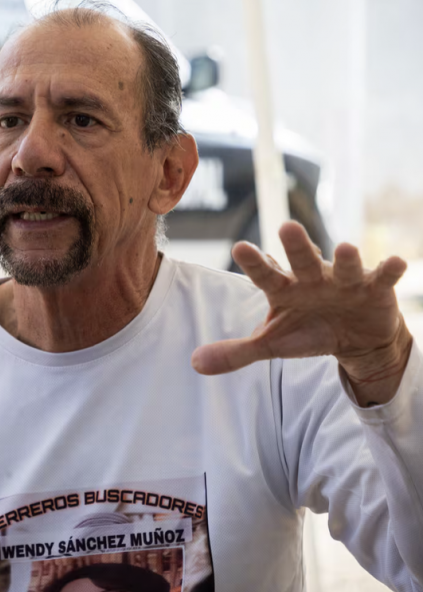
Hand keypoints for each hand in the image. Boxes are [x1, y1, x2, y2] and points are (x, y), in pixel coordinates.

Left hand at [191, 221, 413, 404]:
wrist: (353, 337)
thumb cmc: (306, 330)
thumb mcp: (271, 343)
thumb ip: (235, 352)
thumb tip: (195, 364)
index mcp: (284, 288)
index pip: (265, 275)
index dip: (253, 263)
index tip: (238, 248)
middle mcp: (312, 278)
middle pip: (302, 261)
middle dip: (296, 246)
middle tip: (286, 227)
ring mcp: (344, 281)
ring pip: (344, 267)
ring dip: (346, 259)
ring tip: (345, 248)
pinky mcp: (375, 289)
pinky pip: (383, 278)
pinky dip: (389, 271)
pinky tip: (396, 263)